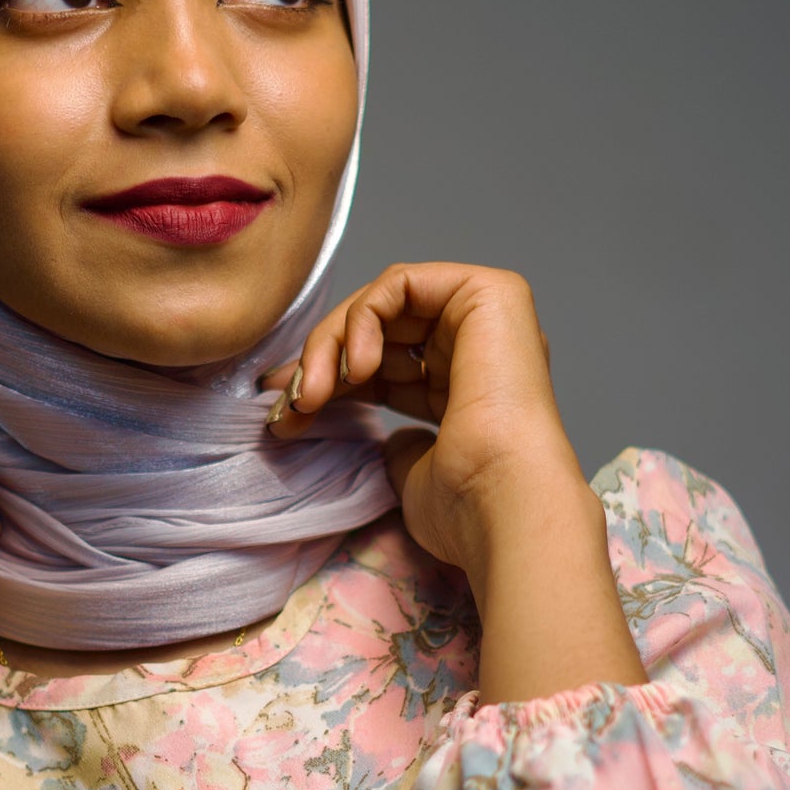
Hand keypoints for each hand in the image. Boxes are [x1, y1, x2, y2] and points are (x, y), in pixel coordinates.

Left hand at [264, 262, 643, 703]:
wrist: (503, 501)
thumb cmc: (466, 504)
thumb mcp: (414, 472)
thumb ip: (400, 446)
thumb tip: (387, 440)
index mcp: (470, 386)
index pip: (387, 364)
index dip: (331, 381)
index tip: (286, 413)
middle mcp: (482, 344)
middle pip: (379, 330)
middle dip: (321, 363)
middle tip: (288, 407)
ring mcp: (488, 314)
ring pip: (381, 305)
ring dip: (331, 347)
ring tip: (312, 397)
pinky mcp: (488, 291)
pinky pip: (399, 285)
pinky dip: (362, 320)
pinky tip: (356, 371)